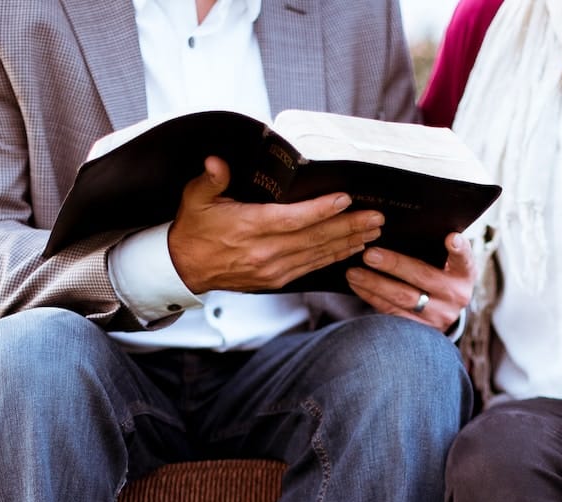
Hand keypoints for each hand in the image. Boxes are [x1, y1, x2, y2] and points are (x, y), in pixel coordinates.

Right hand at [166, 157, 384, 292]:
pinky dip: (334, 258)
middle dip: (349, 227)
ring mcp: (273, 269)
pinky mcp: (276, 280)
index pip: (293, 219)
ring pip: (318, 255)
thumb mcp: (195, 197)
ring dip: (348, 243)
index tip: (345, 199)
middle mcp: (265, 252)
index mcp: (249, 228)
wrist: (185, 267)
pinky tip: (351, 249)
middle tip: (376, 217)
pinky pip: (311, 268)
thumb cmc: (195, 229)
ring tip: (373, 232)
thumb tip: (216, 162)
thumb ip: (211, 179)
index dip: (321, 210)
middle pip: (315, 238)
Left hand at [343, 232, 475, 331]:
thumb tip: (403, 226)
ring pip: (403, 299)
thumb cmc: (440, 275)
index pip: (464, 259)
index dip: (459, 249)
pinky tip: (357, 285)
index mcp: (463, 274)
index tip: (450, 238)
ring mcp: (438, 316)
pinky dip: (372, 297)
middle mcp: (455, 296)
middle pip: (423, 277)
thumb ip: (435, 249)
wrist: (442, 312)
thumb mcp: (446, 264)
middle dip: (394, 265)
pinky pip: (391, 312)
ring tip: (353, 272)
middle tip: (369, 255)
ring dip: (375, 284)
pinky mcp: (419, 330)